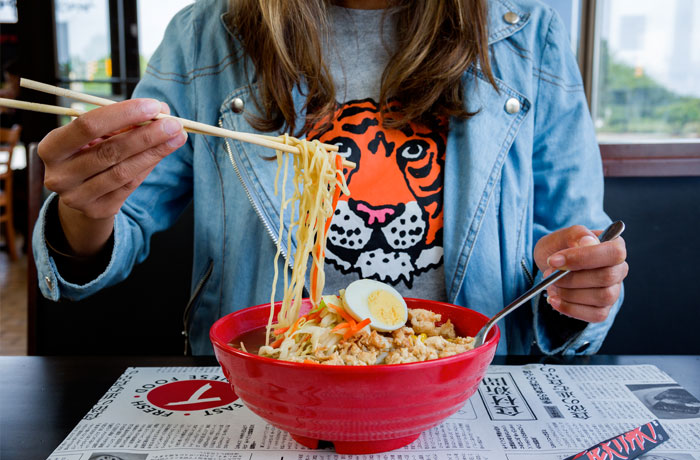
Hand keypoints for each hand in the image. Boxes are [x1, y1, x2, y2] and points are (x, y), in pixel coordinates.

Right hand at [38, 99, 186, 255]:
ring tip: (177, 137)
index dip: (123, 114)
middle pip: (110, 150)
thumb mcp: (95, 136)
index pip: (88, 125)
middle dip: (146, 135)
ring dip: (155, 152)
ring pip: (124, 171)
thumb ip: (122, 123)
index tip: (154, 106)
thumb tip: (161, 112)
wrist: (79, 194)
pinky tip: (164, 152)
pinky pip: (130, 185)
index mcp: (51, 148)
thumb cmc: (89, 153)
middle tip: (173, 124)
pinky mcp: (97, 210)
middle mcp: (59, 175)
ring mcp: (77, 196)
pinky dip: (149, 165)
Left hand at [533, 225, 627, 322]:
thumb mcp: (562, 236)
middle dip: (571, 278)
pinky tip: (554, 299)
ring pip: (602, 297)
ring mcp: (613, 291)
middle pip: (606, 277)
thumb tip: (588, 242)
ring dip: (570, 293)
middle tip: (549, 273)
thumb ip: (576, 234)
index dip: (583, 258)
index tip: (554, 260)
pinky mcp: (603, 308)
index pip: (613, 253)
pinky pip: (595, 315)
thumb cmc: (560, 248)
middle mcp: (619, 270)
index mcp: (615, 246)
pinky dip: (571, 308)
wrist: (551, 266)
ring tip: (551, 285)